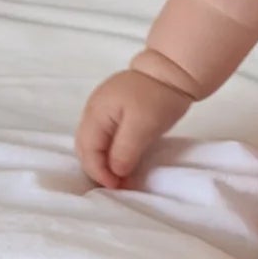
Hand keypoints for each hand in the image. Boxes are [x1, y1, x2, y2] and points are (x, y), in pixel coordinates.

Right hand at [74, 68, 192, 188]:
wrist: (172, 71)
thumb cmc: (158, 97)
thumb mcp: (143, 126)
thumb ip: (125, 150)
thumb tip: (115, 172)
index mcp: (96, 113)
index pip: (88, 150)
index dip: (99, 172)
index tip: (116, 187)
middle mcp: (92, 112)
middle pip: (85, 148)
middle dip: (97, 169)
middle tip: (117, 186)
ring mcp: (101, 110)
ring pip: (92, 144)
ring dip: (102, 163)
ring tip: (118, 178)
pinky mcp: (113, 112)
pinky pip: (103, 137)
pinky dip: (108, 153)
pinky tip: (120, 162)